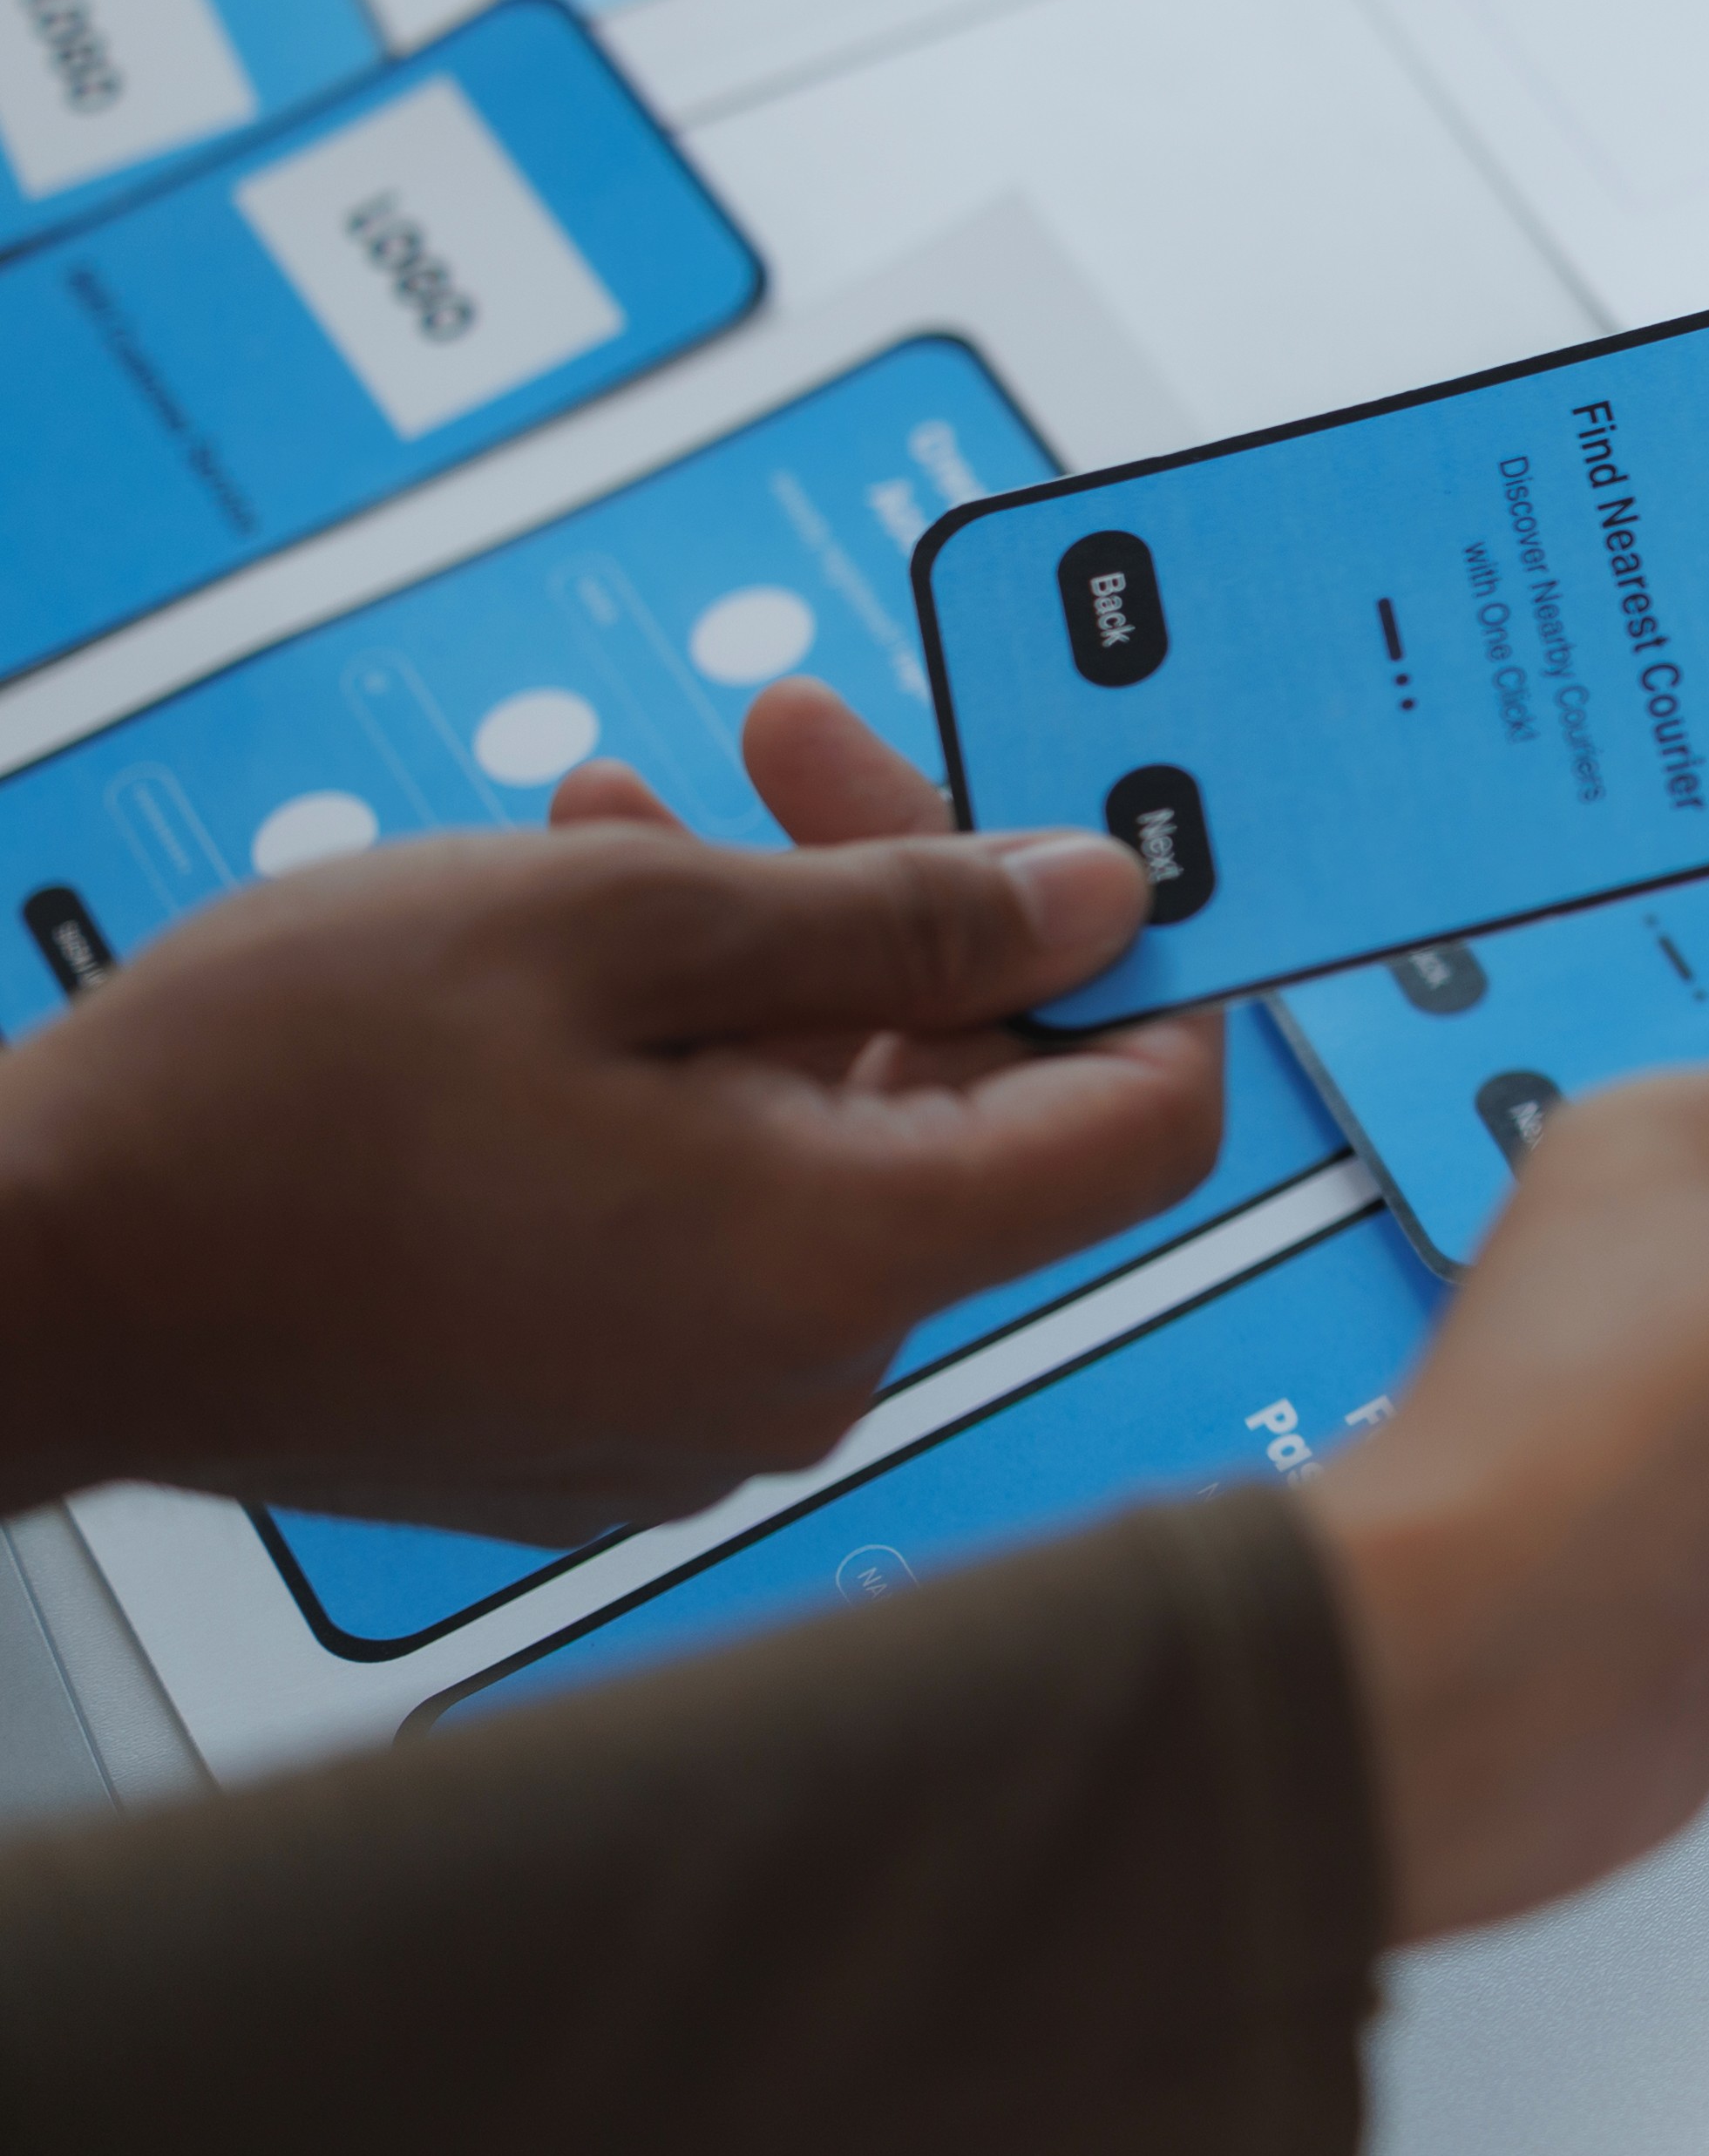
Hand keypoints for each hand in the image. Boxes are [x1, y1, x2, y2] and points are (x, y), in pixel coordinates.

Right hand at [0, 679, 1222, 1534]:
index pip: (1148, 1124)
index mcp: (845, 1258)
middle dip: (905, 905)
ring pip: (828, 1142)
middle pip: (972, 1109)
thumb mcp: (616, 925)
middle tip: (789, 743)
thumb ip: (889, 908)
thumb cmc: (273, 1101)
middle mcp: (802, 1369)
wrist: (22, 1278)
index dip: (1148, 963)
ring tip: (623, 821)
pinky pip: (717, 1218)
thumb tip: (1093, 896)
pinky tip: (567, 951)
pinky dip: (684, 1074)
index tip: (1082, 829)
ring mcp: (691, 1408)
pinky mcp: (595, 1411)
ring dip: (766, 966)